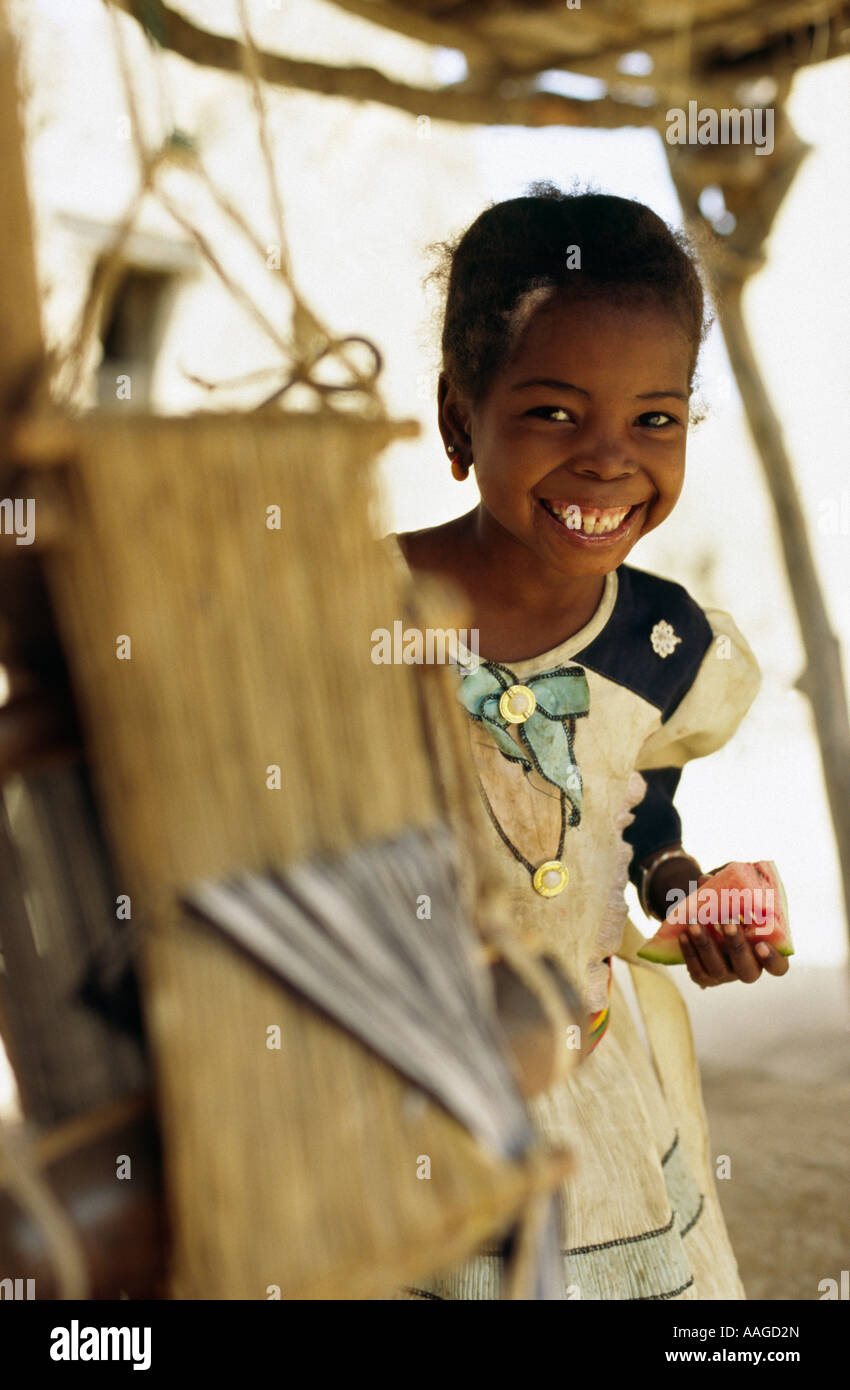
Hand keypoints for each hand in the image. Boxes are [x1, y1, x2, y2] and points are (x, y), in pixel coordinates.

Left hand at [677, 870, 790, 988]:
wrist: (708, 923)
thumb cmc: (731, 908)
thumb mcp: (734, 897)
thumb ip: (727, 888)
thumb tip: (705, 879)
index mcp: (766, 952)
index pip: (779, 967)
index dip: (772, 960)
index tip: (760, 944)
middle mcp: (749, 969)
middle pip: (747, 971)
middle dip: (736, 946)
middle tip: (727, 922)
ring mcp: (727, 976)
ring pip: (718, 970)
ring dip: (705, 945)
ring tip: (693, 922)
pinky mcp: (707, 978)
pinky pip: (698, 972)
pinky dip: (689, 952)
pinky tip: (683, 934)